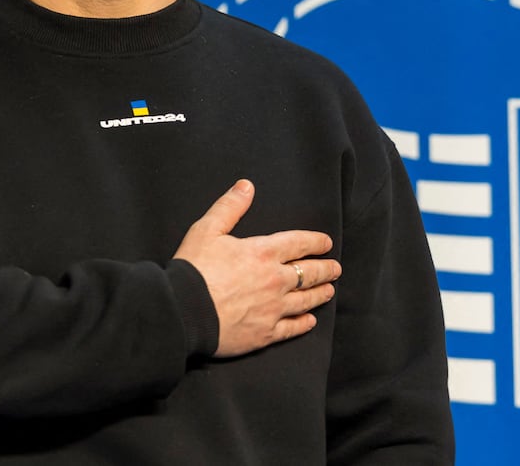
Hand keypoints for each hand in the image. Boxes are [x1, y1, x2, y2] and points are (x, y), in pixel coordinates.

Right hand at [173, 179, 340, 357]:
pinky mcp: (265, 333)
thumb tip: (246, 186)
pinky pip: (291, 328)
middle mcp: (275, 280)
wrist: (183, 311)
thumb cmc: (193, 269)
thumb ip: (229, 207)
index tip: (327, 243)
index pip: (298, 243)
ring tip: (329, 291)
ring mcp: (273, 309)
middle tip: (336, 269)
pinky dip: (304, 324)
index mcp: (263, 253)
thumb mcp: (207, 230)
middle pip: (309, 273)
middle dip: (325, 269)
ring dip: (320, 294)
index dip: (315, 241)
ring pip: (306, 301)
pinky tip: (310, 321)